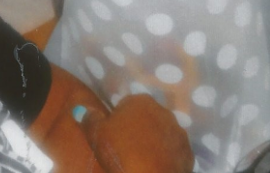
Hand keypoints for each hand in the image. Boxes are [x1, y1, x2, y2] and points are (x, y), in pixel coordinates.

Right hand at [77, 94, 193, 172]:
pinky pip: (172, 151)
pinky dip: (165, 156)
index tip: (112, 133)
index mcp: (141, 102)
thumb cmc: (119, 153)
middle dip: (138, 128)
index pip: (127, 104)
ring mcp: (179, 133)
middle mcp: (164, 112)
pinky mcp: (188, 153)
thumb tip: (81, 108)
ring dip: (153, 141)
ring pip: (161, 133)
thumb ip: (89, 117)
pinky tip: (153, 166)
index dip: (118, 118)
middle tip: (124, 146)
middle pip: (146, 117)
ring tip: (139, 158)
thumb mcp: (95, 134)